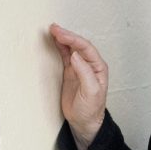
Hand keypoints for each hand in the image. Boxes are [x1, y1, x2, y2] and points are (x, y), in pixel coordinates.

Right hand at [49, 23, 107, 149]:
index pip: (86, 49)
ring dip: (63, 39)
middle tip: (53, 28)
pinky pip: (64, 56)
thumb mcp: (90, 92)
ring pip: (71, 49)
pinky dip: (59, 47)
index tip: (61, 34)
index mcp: (98, 68)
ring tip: (52, 30)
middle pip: (78, 45)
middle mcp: (90, 65)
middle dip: (67, 35)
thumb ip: (84, 73)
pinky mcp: (70, 72)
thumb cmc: (91, 109)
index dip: (73, 40)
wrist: (84, 121)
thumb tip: (75, 56)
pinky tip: (54, 41)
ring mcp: (79, 68)